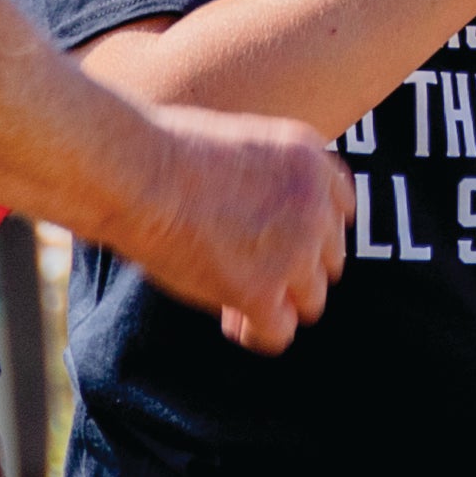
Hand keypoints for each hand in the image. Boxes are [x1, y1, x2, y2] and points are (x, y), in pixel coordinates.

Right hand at [118, 101, 354, 353]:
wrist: (136, 172)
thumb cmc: (160, 150)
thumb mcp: (236, 143)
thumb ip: (265, 178)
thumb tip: (258, 223)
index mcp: (310, 160)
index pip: (339, 209)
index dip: (309, 231)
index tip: (277, 240)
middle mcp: (315, 206)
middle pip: (328, 258)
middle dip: (294, 269)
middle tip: (249, 272)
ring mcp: (294, 252)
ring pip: (312, 300)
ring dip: (280, 302)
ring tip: (239, 304)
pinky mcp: (262, 292)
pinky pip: (279, 333)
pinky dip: (259, 333)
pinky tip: (233, 324)